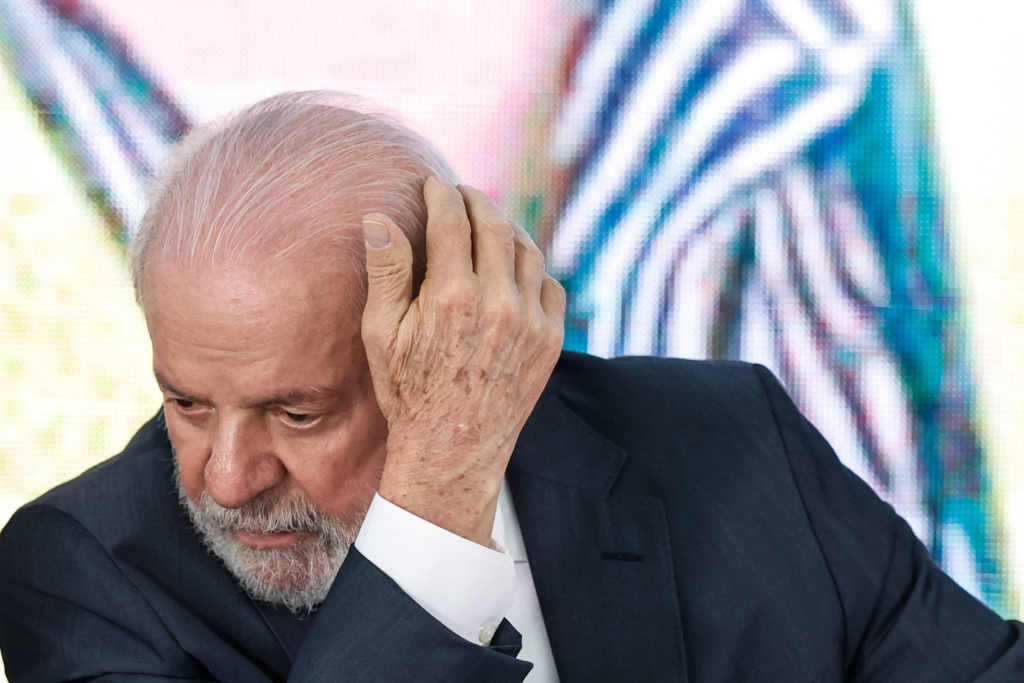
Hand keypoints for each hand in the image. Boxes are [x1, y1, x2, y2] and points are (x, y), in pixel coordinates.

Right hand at [360, 177, 565, 545]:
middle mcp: (498, 304)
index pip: (453, 221)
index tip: (434, 185)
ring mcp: (530, 322)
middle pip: (495, 226)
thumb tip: (377, 217)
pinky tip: (514, 268)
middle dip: (477, 201)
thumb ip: (386, 271)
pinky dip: (533, 268)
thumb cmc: (408, 392)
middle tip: (462, 194)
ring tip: (489, 225)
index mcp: (451, 297)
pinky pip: (550, 285)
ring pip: (528, 251)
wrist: (452, 451)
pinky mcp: (550, 341)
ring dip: (507, 229)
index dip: (442, 195)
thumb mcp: (382, 333)